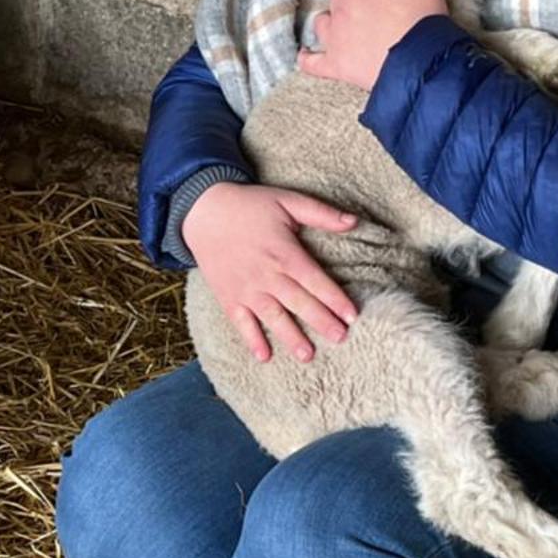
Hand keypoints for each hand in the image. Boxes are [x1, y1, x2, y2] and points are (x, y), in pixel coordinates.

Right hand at [181, 180, 359, 362]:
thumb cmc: (249, 205)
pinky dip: (252, 339)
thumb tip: (354, 221)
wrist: (203, 211)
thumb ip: (321, 213)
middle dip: (321, 321)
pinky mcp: (228, 297)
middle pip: (299, 302)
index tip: (352, 315)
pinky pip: (241, 323)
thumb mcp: (287, 200)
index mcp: (284, 253)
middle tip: (340, 338)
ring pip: (273, 317)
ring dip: (291, 337)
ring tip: (308, 355)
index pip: (315, 280)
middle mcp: (266, 275)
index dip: (335, 299)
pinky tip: (264, 356)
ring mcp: (246, 289)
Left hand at [297, 0, 447, 90]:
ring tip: (342, 23)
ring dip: (330, 19)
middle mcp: (343, 12)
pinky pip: (311, 62)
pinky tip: (305, 55)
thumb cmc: (425, 26)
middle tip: (364, 1)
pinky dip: (307, 58)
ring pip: (321, 21)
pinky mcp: (335, 65)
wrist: (420, 68)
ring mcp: (335, 39)